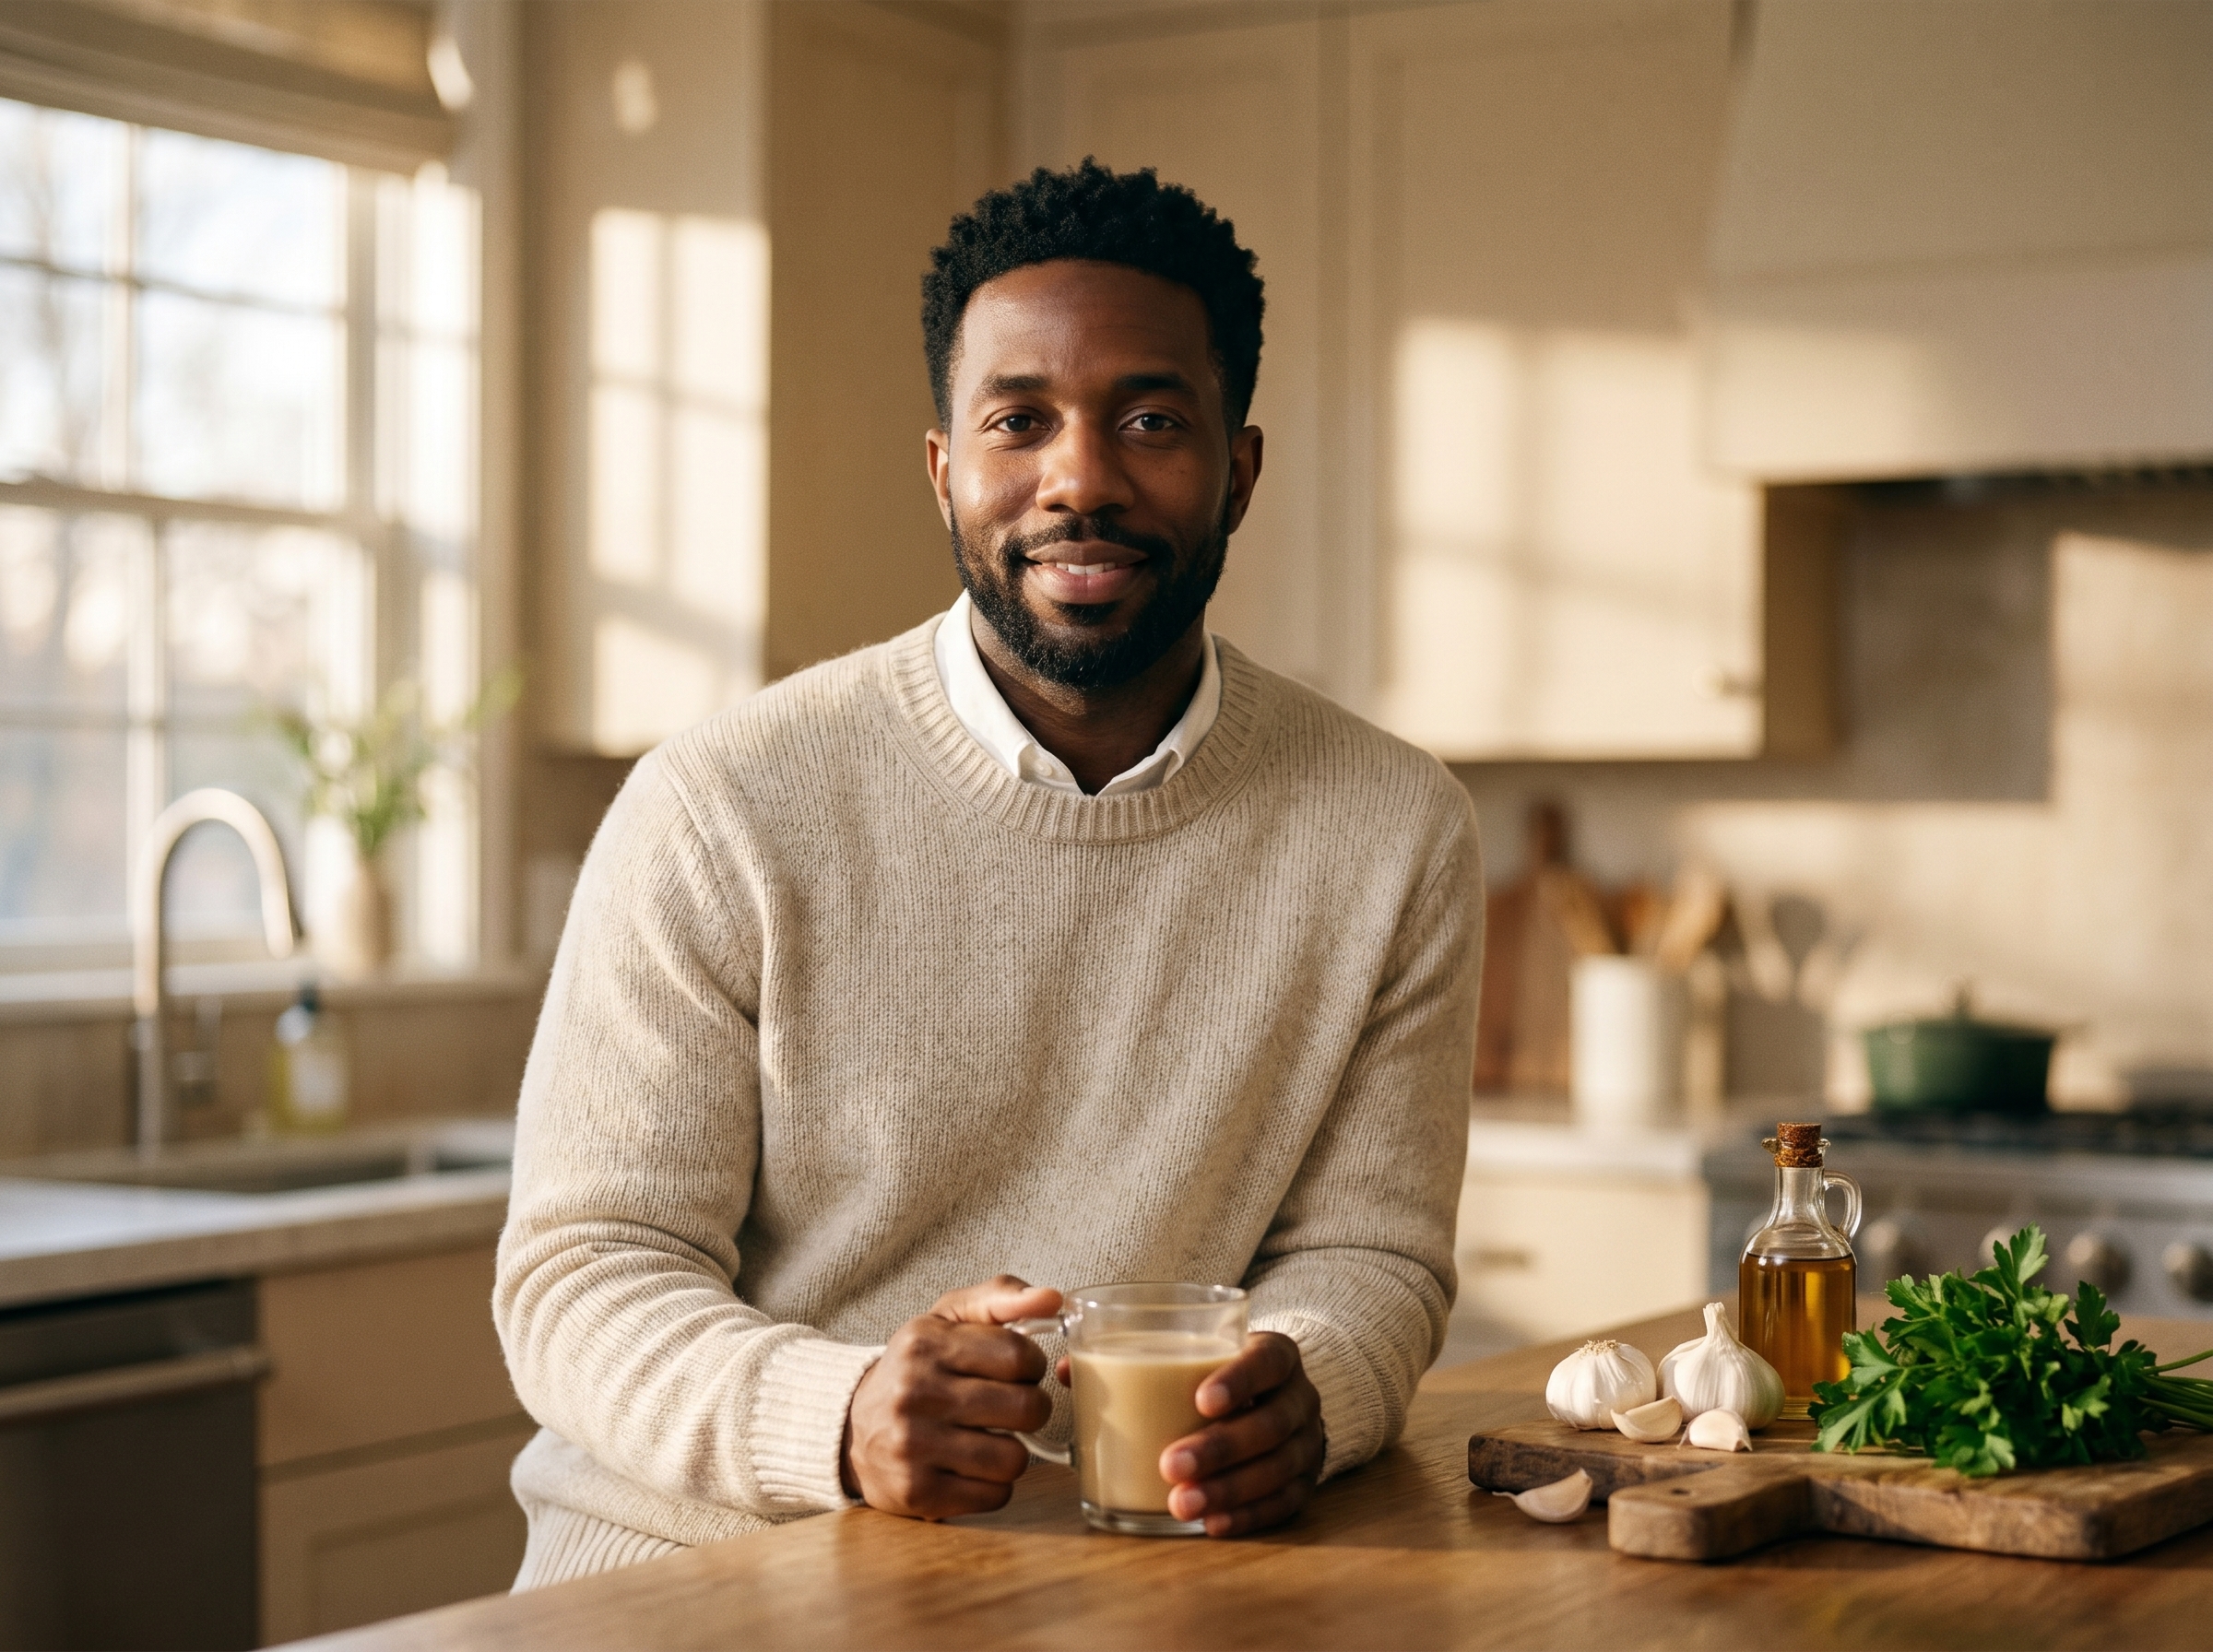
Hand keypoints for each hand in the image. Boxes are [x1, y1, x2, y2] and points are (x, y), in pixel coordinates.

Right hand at [841, 1275, 1059, 1519]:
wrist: (850, 1426)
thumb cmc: (916, 1368)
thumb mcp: (947, 1319)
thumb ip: (1001, 1297)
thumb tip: (1052, 1298)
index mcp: (925, 1344)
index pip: (1019, 1354)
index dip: (1032, 1365)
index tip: (1019, 1371)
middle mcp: (915, 1393)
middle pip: (1026, 1409)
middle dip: (1031, 1409)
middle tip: (1011, 1408)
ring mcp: (913, 1446)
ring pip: (1014, 1459)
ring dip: (1014, 1451)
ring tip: (991, 1439)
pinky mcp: (917, 1493)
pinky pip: (994, 1496)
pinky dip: (994, 1485)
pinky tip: (972, 1468)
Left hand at [1158, 1331, 1324, 1536]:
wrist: (1273, 1400)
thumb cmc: (1216, 1374)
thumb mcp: (1191, 1356)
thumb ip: (1138, 1359)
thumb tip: (1070, 1371)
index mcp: (1276, 1355)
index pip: (1267, 1362)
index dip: (1240, 1380)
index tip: (1201, 1400)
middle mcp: (1300, 1397)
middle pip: (1271, 1423)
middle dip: (1220, 1448)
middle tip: (1171, 1465)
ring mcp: (1307, 1442)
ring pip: (1279, 1468)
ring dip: (1229, 1489)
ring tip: (1181, 1504)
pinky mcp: (1305, 1482)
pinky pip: (1285, 1504)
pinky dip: (1248, 1516)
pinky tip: (1212, 1524)